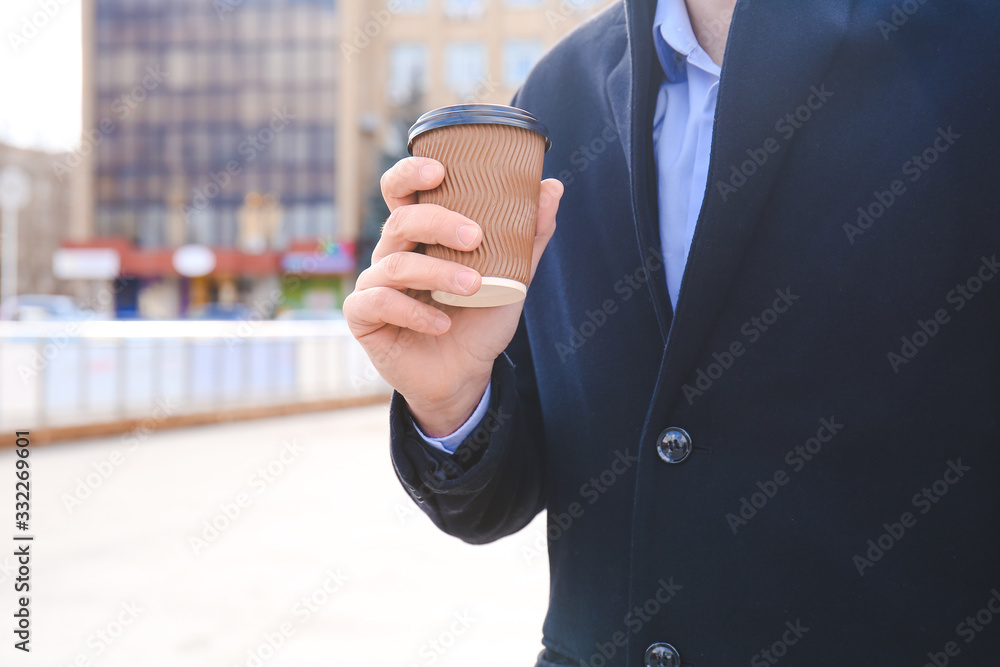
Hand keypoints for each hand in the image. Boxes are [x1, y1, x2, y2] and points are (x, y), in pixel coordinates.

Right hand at [344, 157, 563, 435]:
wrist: (465, 374)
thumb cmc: (480, 319)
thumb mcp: (512, 278)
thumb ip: (529, 236)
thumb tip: (552, 187)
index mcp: (421, 235)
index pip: (403, 192)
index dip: (410, 173)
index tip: (440, 170)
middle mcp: (393, 252)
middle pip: (401, 219)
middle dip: (439, 222)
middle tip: (476, 237)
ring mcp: (375, 283)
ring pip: (394, 263)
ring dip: (436, 272)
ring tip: (473, 286)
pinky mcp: (363, 317)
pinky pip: (378, 302)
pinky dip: (414, 312)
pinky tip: (442, 325)